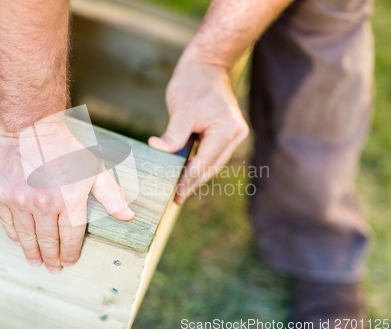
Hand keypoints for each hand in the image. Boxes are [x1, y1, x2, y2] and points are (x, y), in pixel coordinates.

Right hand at [0, 116, 134, 272]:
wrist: (31, 127)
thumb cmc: (67, 148)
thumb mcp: (94, 170)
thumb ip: (111, 196)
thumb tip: (129, 216)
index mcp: (70, 199)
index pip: (71, 237)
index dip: (71, 253)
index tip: (70, 262)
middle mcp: (44, 204)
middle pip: (49, 241)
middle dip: (52, 258)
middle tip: (53, 269)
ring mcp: (20, 201)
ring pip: (27, 237)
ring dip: (33, 253)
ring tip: (36, 262)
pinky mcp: (1, 195)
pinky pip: (9, 224)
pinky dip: (16, 237)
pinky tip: (21, 243)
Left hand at [149, 59, 248, 203]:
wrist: (207, 65)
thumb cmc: (193, 83)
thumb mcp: (181, 110)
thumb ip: (173, 135)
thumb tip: (157, 150)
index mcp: (227, 130)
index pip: (204, 162)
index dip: (189, 180)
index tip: (176, 194)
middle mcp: (236, 134)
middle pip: (212, 166)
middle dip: (193, 182)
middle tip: (177, 198)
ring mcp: (235, 133)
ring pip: (214, 162)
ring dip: (197, 175)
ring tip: (181, 190)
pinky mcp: (228, 132)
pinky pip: (214, 154)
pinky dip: (201, 163)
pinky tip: (188, 172)